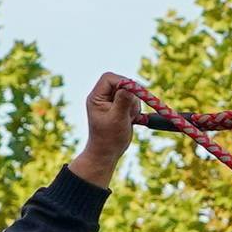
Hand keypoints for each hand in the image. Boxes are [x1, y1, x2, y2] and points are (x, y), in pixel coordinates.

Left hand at [70, 72, 137, 186]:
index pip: (109, 78)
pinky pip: (132, 101)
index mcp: (96, 98)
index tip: (133, 91)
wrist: (107, 153)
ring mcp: (112, 102)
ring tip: (129, 118)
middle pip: (121, 83)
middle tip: (132, 109)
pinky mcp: (120, 108)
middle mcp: (103, 97)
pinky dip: (135, 108)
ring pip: (129, 92)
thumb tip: (130, 86)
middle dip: (131, 94)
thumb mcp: (117, 119)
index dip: (122, 81)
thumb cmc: (109, 138)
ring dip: (134, 103)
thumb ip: (123, 101)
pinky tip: (131, 120)